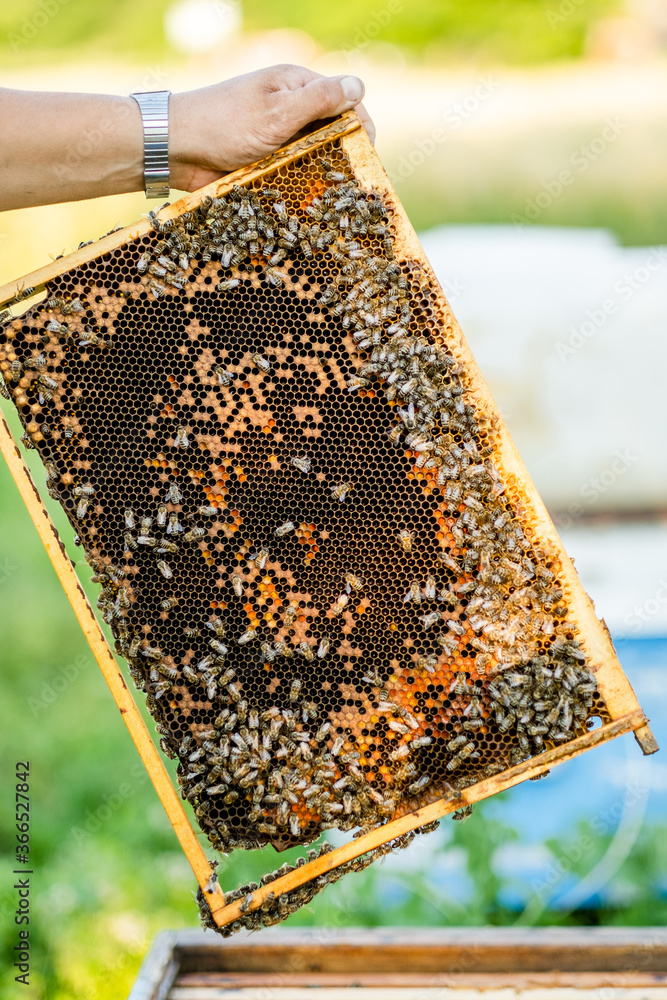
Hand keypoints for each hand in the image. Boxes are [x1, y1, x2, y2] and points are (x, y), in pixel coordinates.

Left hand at [169, 64, 374, 191]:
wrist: (175, 149)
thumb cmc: (224, 124)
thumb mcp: (276, 112)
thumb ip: (318, 100)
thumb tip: (359, 86)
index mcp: (296, 85)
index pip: (344, 100)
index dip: (360, 126)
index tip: (365, 154)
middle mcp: (291, 108)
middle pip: (332, 131)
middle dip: (343, 155)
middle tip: (350, 185)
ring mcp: (278, 137)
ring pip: (314, 156)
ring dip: (323, 176)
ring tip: (333, 200)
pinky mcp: (266, 161)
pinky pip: (293, 173)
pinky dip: (302, 186)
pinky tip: (310, 204)